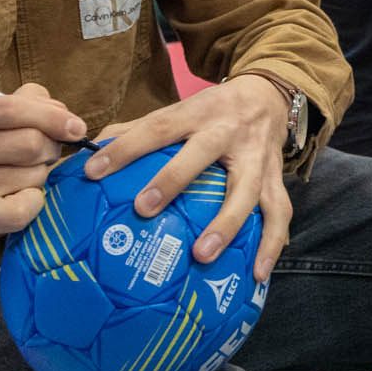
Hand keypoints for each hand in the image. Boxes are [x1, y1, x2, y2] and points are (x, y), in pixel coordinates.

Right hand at [0, 82, 86, 275]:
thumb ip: (13, 107)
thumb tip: (61, 111)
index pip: (9, 108)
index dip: (50, 114)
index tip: (75, 125)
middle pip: (30, 141)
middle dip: (50, 147)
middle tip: (44, 155)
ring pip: (34, 173)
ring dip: (39, 175)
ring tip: (17, 179)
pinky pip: (30, 204)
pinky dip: (34, 201)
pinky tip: (15, 201)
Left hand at [82, 74, 291, 282]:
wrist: (270, 96)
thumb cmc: (213, 111)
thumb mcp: (181, 109)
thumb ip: (140, 129)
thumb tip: (92, 150)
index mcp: (197, 113)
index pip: (157, 127)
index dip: (126, 148)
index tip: (93, 171)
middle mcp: (228, 132)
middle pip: (202, 153)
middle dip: (173, 180)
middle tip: (144, 209)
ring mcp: (256, 157)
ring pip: (246, 190)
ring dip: (226, 223)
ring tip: (203, 255)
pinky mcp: (276, 178)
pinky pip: (279, 213)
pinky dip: (272, 245)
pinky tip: (258, 274)